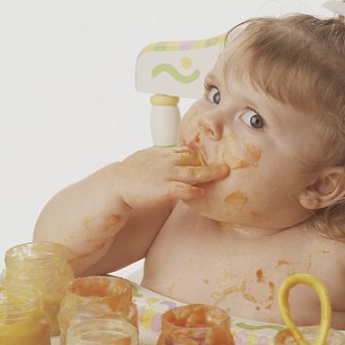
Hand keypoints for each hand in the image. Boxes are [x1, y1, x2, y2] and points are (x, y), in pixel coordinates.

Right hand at [110, 146, 229, 208]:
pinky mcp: (162, 190)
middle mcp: (168, 162)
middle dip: (212, 161)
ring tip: (223, 173)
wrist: (116, 183)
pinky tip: (202, 193)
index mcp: (165, 154)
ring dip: (210, 173)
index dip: (203, 154)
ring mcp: (166, 175)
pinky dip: (192, 191)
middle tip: (228, 164)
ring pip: (193, 173)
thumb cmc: (133, 172)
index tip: (216, 156)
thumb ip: (165, 155)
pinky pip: (181, 190)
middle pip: (195, 160)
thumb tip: (179, 153)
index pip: (188, 151)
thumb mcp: (149, 156)